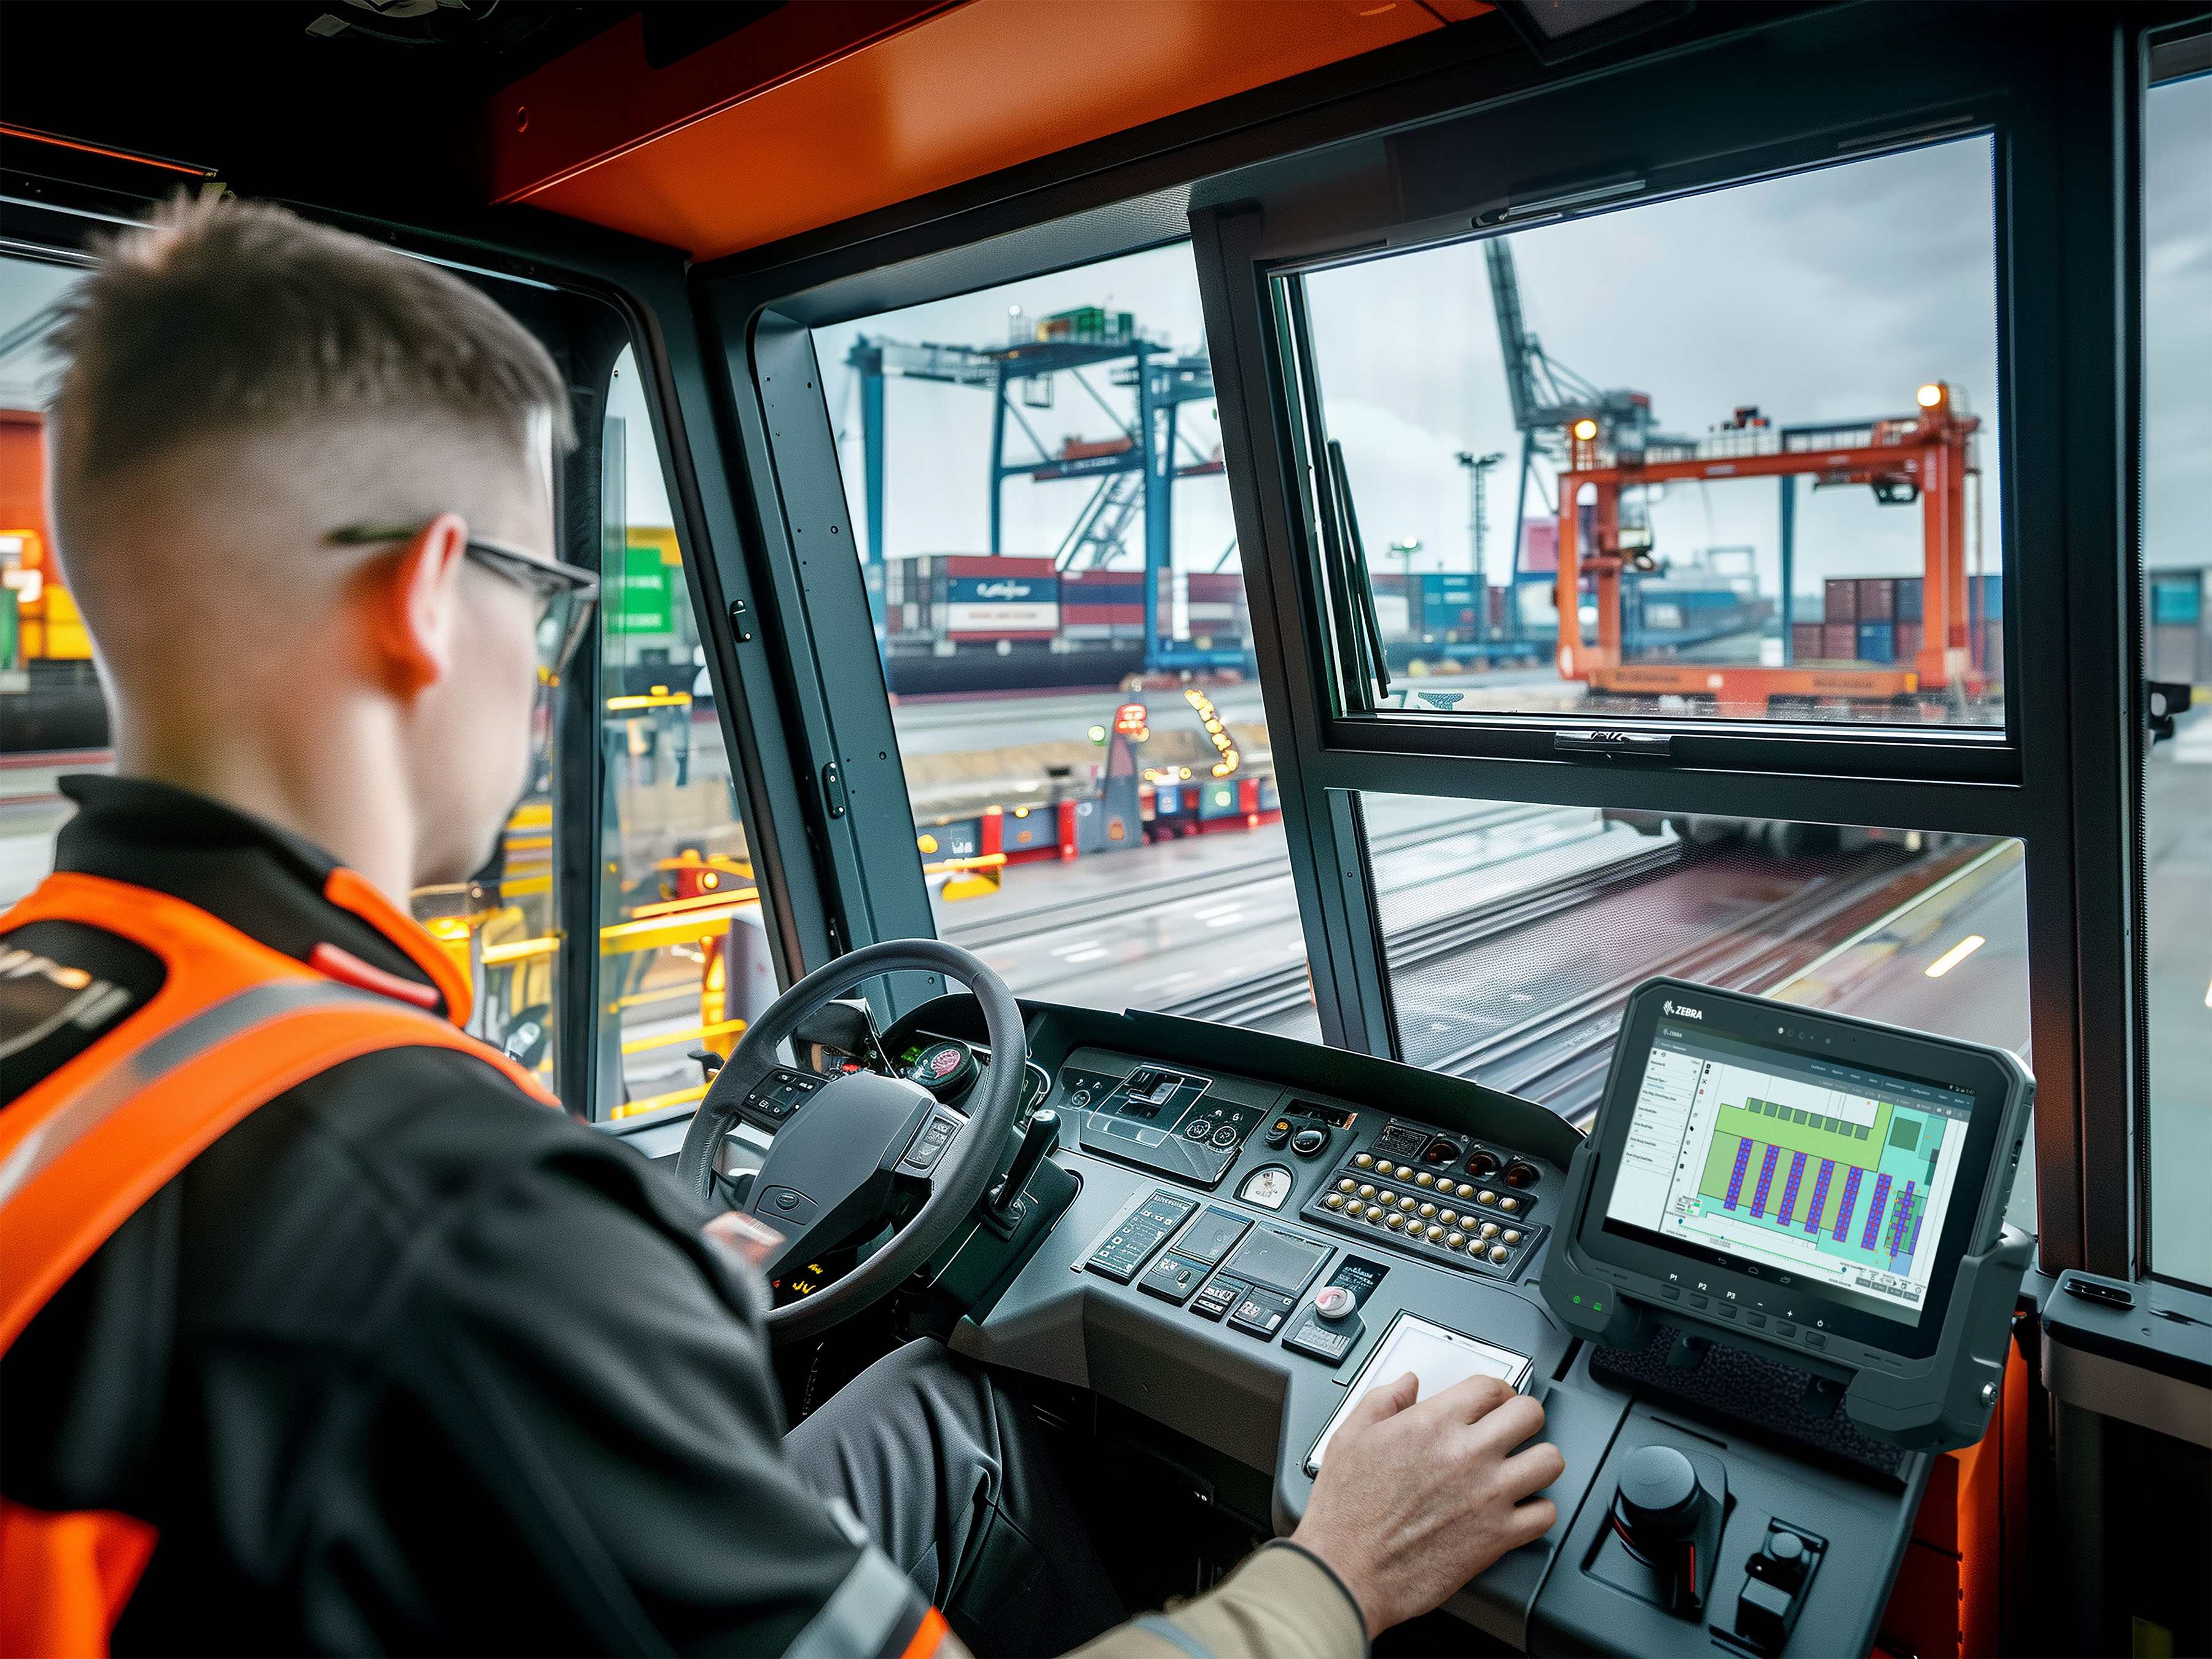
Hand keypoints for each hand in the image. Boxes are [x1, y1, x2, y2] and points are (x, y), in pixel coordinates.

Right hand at [1289, 1373, 1564, 1635]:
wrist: (1347, 1571)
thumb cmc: (1345, 1512)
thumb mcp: (1350, 1437)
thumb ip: (1383, 1401)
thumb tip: (1406, 1384)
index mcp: (1432, 1424)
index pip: (1490, 1387)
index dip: (1495, 1391)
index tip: (1492, 1402)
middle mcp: (1466, 1454)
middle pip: (1529, 1414)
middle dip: (1522, 1417)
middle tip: (1512, 1428)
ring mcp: (1488, 1495)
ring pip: (1549, 1460)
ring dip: (1538, 1460)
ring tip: (1523, 1466)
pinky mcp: (1497, 1537)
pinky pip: (1545, 1514)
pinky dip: (1537, 1511)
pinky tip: (1518, 1510)